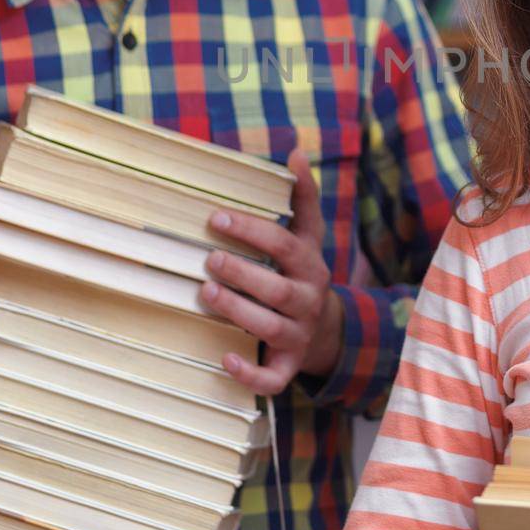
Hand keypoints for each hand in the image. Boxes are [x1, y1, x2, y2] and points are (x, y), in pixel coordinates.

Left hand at [201, 148, 342, 394]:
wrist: (324, 330)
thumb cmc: (301, 273)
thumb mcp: (306, 236)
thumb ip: (301, 197)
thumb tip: (295, 151)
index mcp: (310, 266)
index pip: (285, 245)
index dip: (252, 232)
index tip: (217, 217)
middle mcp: (307, 301)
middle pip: (279, 290)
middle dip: (243, 274)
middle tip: (209, 259)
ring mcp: (298, 335)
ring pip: (271, 327)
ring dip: (238, 311)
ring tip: (205, 294)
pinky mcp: (288, 367)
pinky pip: (272, 378)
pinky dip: (250, 372)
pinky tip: (224, 358)